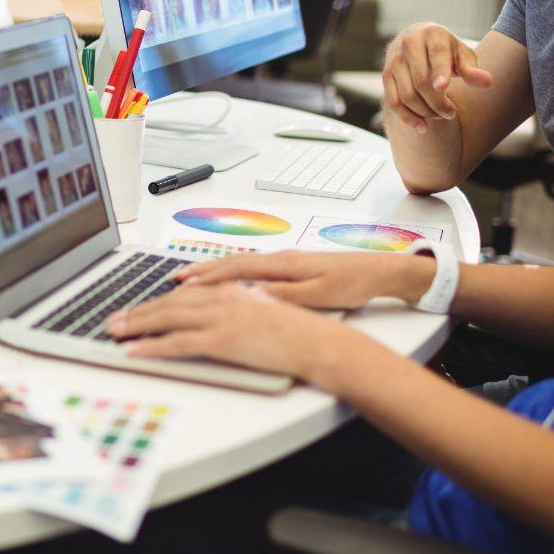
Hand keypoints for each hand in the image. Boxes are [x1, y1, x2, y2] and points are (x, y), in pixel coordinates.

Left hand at [106, 281, 378, 389]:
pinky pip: (177, 343)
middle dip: (138, 311)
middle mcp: (221, 299)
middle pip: (169, 302)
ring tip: (113, 331)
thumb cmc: (297, 333)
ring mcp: (220, 318)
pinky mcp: (221, 340)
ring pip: (166, 318)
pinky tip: (134, 351)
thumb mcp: (263, 313)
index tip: (138, 305)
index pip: (185, 293)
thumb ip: (238, 310)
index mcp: (231, 291)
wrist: (319, 342)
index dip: (157, 299)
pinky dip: (151, 346)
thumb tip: (218, 317)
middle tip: (113, 318)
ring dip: (136, 324)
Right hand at [171, 251, 421, 310]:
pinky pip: (251, 268)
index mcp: (284, 264)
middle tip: (174, 278)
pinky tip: (225, 280)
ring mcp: (284, 260)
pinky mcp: (291, 266)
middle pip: (231, 262)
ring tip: (191, 278)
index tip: (183, 282)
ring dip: (213, 271)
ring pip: (239, 264)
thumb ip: (285, 295)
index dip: (206, 276)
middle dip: (201, 270)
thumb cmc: (351, 283)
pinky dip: (231, 273)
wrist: (378, 271)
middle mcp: (280, 258)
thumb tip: (254, 295)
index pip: (236, 268)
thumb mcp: (319, 296)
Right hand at [382, 22, 493, 133]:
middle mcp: (409, 44)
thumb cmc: (445, 50)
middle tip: (451, 113)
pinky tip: (423, 127)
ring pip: (407, 95)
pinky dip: (407, 117)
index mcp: (433, 34)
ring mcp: (394, 60)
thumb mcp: (461, 55)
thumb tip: (487, 82)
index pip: (436, 55)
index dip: (439, 72)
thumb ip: (472, 69)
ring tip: (440, 115)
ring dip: (425, 112)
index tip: (443, 87)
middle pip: (421, 81)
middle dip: (437, 103)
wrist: (416, 38)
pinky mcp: (386, 75)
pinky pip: (393, 102)